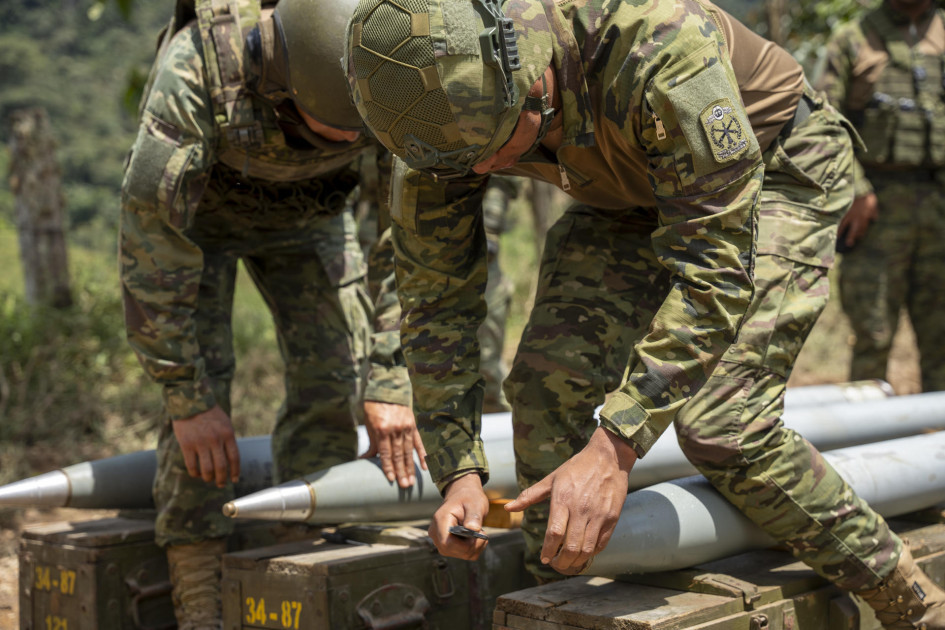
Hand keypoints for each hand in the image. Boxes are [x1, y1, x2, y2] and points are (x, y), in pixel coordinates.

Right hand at [171, 405, 239, 487]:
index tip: (234, 480)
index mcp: (228, 434)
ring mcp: (201, 442)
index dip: (235, 471)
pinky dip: (195, 473)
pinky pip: (192, 465)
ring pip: (207, 469)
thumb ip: (228, 439)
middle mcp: (216, 439)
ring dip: (208, 478)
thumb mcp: (225, 423)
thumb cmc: (209, 413)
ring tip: (208, 479)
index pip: (234, 458)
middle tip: (221, 484)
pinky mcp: (187, 444)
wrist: (190, 401)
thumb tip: (231, 460)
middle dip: (222, 479)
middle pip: (221, 466)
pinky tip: (196, 473)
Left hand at [361, 401, 426, 487]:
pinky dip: (422, 454)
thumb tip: (364, 460)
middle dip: (401, 472)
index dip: (388, 467)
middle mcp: (395, 429)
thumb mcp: (369, 424)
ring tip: (412, 481)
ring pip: (408, 451)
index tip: (391, 479)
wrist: (387, 388)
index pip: (385, 453)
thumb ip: (371, 443)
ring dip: (410, 467)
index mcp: (382, 429)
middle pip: (398, 455)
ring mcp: (406, 427)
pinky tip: (425, 465)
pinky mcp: (413, 425)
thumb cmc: (374, 407)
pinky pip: (418, 442)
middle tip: (405, 486)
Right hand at [428, 473, 489, 559]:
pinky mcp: (447, 546)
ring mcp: (440, 540)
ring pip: (459, 555)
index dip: (465, 545)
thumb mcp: (474, 503)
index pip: (447, 543)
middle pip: (452, 551)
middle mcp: (436, 532)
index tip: (480, 535)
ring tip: (480, 533)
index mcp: (440, 520)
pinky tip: (476, 538)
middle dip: (472, 546)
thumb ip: (473, 516)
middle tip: (483, 533)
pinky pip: (462, 555)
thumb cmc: (469, 498)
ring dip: (474, 548)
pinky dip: (473, 550)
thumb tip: (473, 529)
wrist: (464, 496)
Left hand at [505, 427, 635, 574]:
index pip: (554, 533)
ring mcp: (598, 515)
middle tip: (555, 564)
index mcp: (563, 499)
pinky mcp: (612, 518)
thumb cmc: (577, 467)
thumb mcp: (552, 478)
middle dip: (561, 562)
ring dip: (576, 562)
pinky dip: (591, 553)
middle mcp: (581, 509)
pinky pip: (601, 543)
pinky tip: (584, 553)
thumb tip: (508, 508)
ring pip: (587, 549)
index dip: (548, 550)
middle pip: (571, 546)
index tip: (544, 558)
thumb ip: (529, 495)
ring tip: (568, 563)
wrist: (608, 457)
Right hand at [837, 193, 877, 248]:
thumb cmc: (866, 197)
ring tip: (837, 237)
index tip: (858, 238)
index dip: (860, 234)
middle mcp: (856, 218)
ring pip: (843, 225)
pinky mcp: (841, 211)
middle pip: (853, 230)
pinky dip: (835, 223)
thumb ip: (873, 212)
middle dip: (851, 237)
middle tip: (849, 244)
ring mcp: (847, 215)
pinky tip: (832, 226)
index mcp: (864, 217)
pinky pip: (838, 219)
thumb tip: (874, 218)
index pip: (862, 228)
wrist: (857, 190)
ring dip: (840, 232)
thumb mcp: (872, 203)